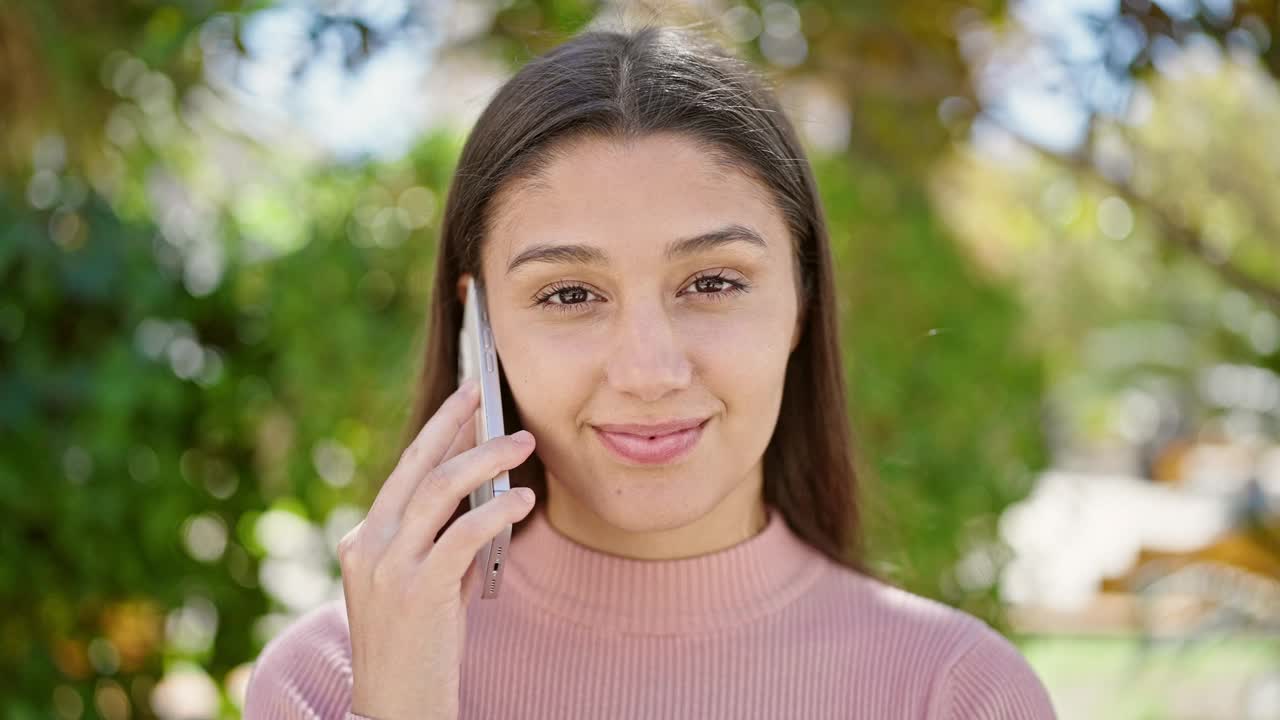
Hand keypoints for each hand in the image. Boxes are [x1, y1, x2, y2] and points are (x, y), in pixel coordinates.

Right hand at [336, 379, 536, 719]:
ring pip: (439, 490)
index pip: (405, 471)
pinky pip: (462, 534)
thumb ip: (446, 541)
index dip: (439, 431)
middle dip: (455, 423)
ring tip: (523, 445)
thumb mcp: (427, 583)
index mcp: (364, 540)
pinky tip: (523, 501)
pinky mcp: (416, 590)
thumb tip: (489, 494)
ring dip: (486, 459)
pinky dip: (497, 511)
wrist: (397, 707)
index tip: (466, 400)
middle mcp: (367, 545)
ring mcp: (387, 567)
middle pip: (417, 466)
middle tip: (488, 395)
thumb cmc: (419, 647)